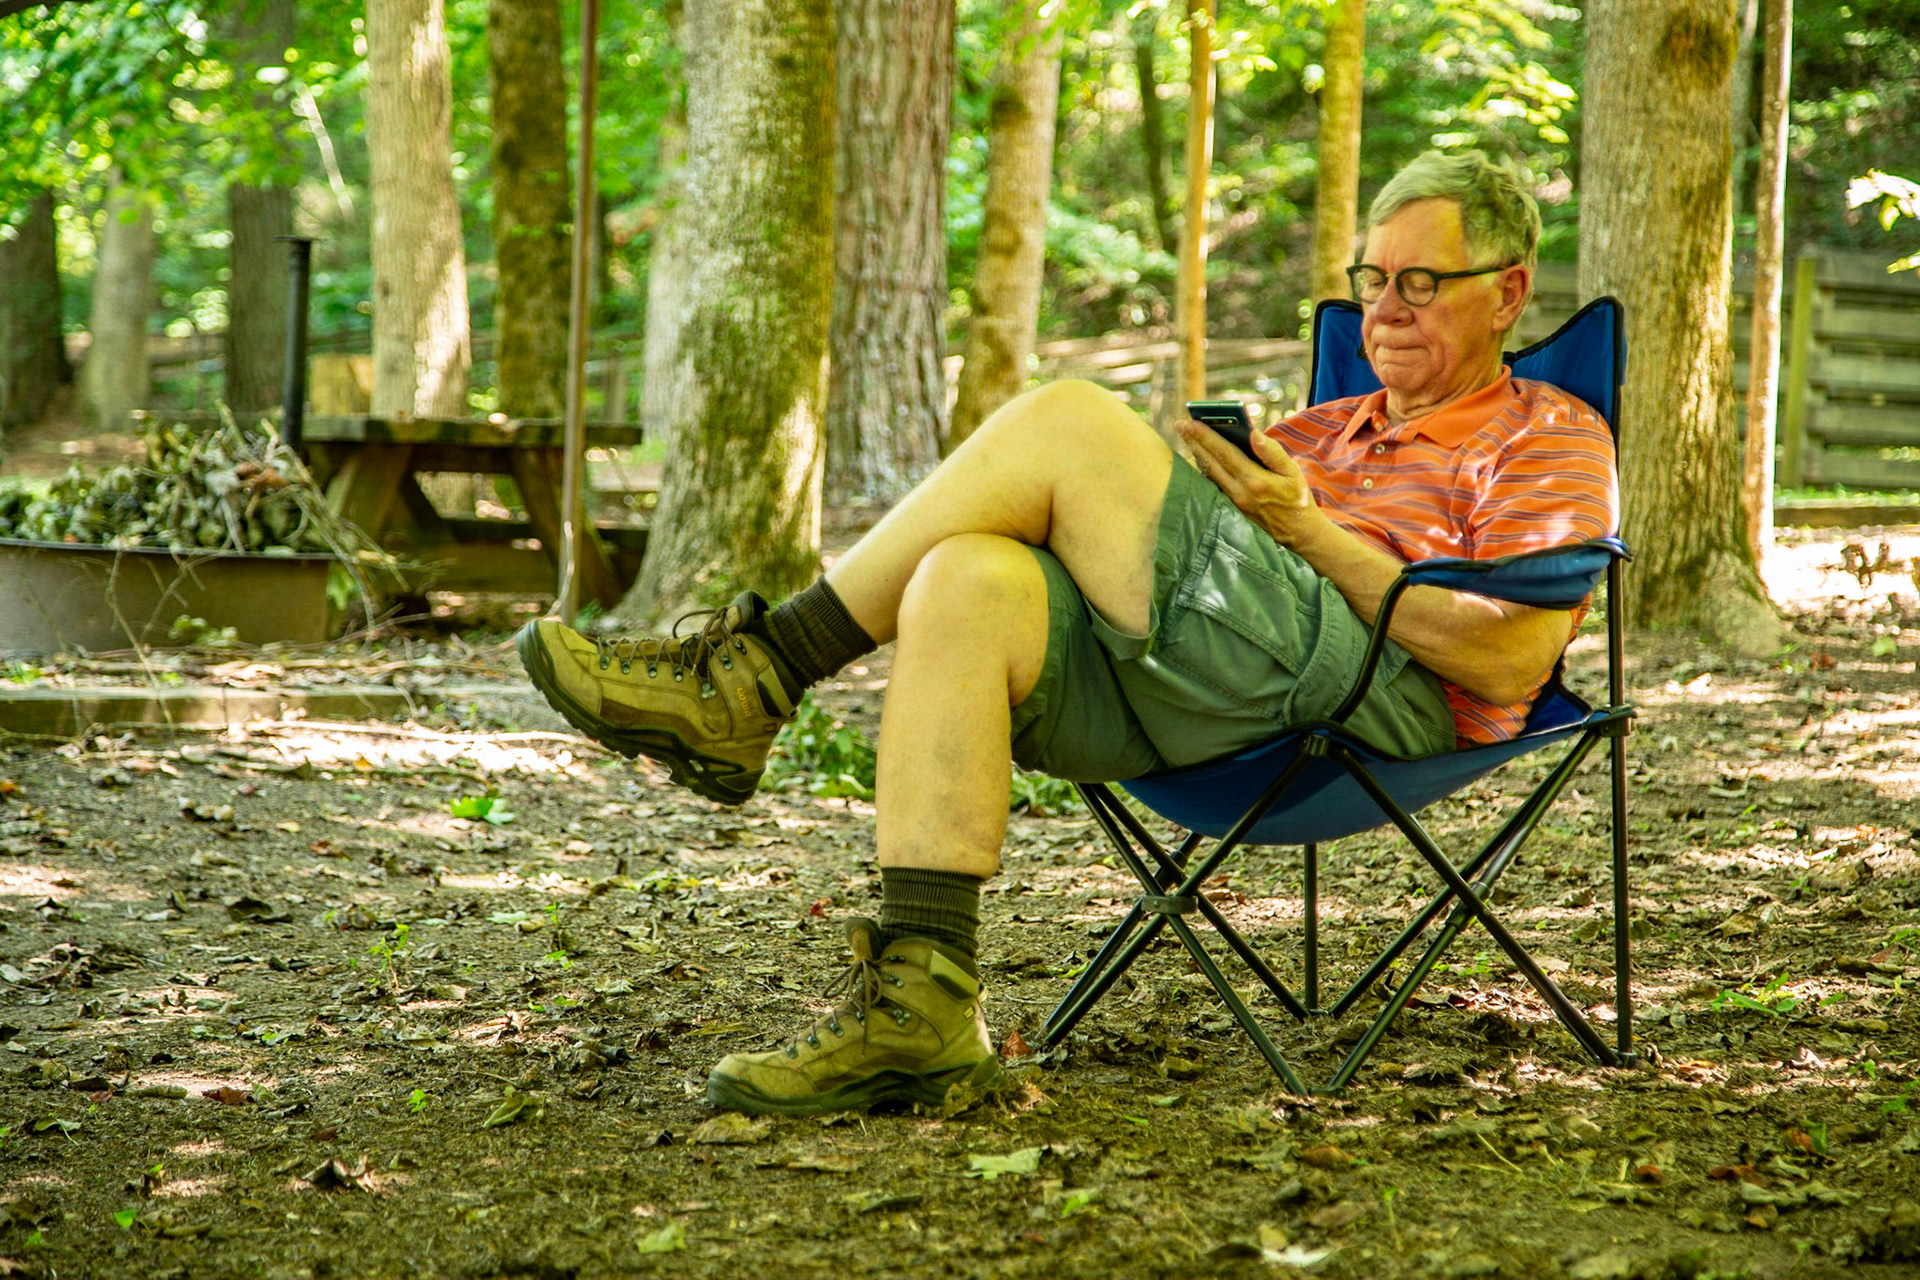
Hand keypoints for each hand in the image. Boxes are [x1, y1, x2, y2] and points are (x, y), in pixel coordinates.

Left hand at [1176, 418, 1319, 547]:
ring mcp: (1233, 503)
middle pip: (1210, 463)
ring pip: (1209, 475)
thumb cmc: (1298, 499)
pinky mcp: (1231, 510)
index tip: (1188, 422)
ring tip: (1187, 437)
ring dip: (1196, 454)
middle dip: (1193, 442)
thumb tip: (1253, 433)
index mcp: (1255, 480)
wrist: (1299, 534)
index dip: (1204, 436)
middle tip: (1180, 425)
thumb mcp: (1293, 472)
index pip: (1224, 453)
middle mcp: (1239, 493)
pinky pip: (1213, 485)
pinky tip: (1200, 457)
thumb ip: (1272, 452)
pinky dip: (1205, 469)